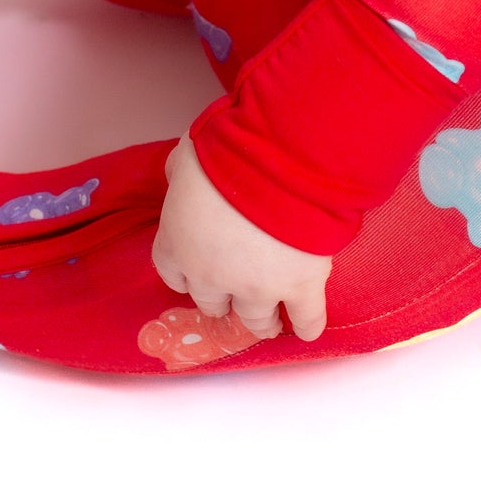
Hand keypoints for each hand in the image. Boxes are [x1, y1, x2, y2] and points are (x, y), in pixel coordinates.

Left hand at [151, 135, 331, 342]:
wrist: (277, 160)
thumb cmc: (226, 150)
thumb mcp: (187, 155)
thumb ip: (180, 173)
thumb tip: (181, 173)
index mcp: (178, 244)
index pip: (173, 275)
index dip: (188, 274)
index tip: (198, 271)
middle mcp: (212, 276)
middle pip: (212, 303)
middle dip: (224, 298)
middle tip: (236, 294)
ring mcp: (257, 287)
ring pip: (256, 318)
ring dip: (261, 320)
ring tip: (270, 322)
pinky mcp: (300, 286)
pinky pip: (306, 317)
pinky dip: (307, 325)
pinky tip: (307, 330)